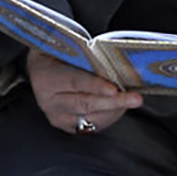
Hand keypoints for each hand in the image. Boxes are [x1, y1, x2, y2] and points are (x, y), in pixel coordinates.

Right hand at [26, 49, 143, 134]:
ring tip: (132, 100)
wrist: (41, 68)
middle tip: (135, 98)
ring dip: (115, 110)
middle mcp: (49, 101)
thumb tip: (116, 64)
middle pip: (85, 104)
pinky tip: (120, 108)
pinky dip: (109, 117)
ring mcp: (57, 116)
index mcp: (46, 77)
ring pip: (90, 117)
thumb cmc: (59, 53)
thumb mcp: (68, 49)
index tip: (115, 89)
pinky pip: (91, 126)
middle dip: (114, 102)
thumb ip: (87, 58)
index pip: (74, 82)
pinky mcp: (66, 126)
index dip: (96, 86)